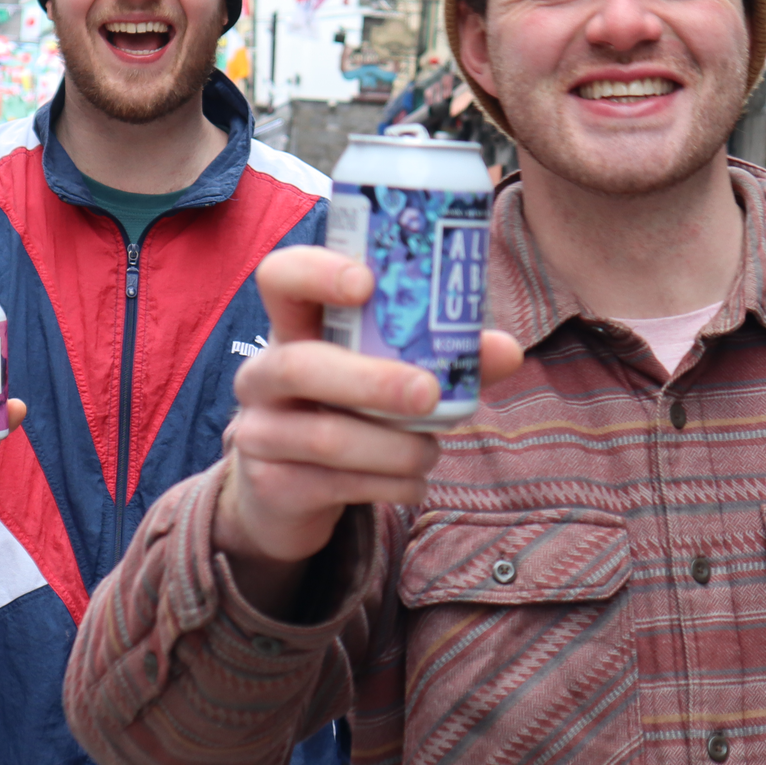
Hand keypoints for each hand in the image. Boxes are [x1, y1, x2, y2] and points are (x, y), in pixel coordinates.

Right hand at [217, 246, 521, 614]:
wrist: (289, 491)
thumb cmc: (349, 411)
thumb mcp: (387, 375)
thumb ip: (445, 357)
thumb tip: (507, 349)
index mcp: (292, 328)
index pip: (280, 276)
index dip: (316, 272)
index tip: (367, 283)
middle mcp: (263, 374)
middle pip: (298, 364)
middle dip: (371, 379)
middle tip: (429, 393)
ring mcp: (259, 431)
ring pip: (325, 436)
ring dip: (394, 447)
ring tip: (430, 452)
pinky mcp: (270, 484)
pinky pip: (334, 484)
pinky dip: (388, 484)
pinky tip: (412, 483)